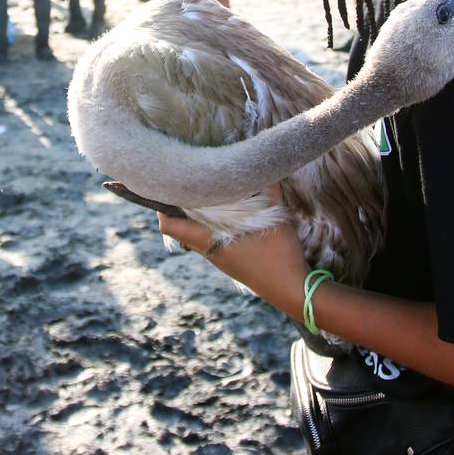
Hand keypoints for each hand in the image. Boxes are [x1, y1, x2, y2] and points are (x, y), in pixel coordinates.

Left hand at [157, 185, 308, 317]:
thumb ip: (269, 190)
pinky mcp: (231, 261)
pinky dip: (213, 225)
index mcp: (210, 240)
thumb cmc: (279, 254)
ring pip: (197, 234)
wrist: (292, 289)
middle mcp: (209, 251)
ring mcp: (220, 258)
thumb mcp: (275, 217)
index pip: (169, 226)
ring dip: (198, 216)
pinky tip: (229, 212)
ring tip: (206, 193)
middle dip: (180, 206)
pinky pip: (213, 239)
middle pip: (181, 227)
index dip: (161, 208)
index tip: (165, 188)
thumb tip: (265, 165)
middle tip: (187, 183)